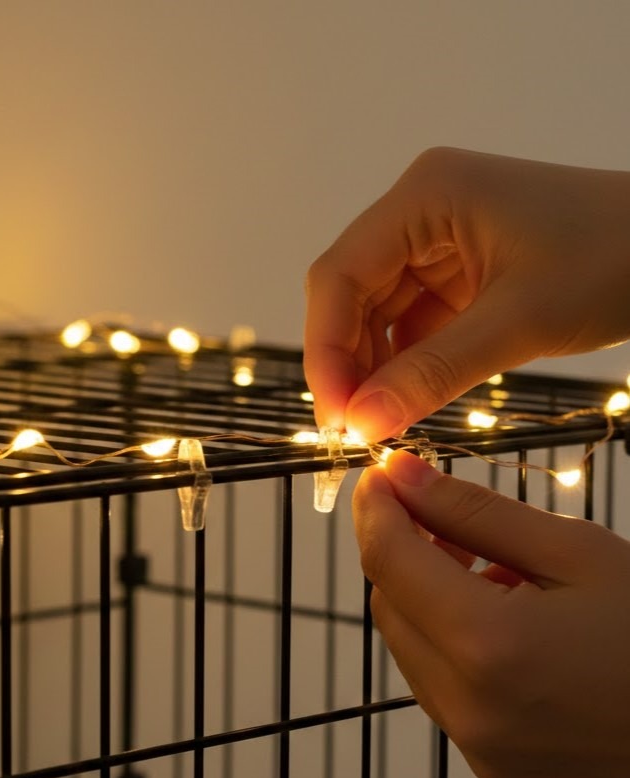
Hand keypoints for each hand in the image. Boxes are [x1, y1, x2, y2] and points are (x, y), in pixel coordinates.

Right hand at [305, 147, 629, 440]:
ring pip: (376, 315)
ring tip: (379, 421)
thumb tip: (361, 423)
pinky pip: (411, 325)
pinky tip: (406, 400)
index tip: (337, 414)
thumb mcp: (518, 322)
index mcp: (424, 197)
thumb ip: (430, 374)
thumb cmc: (616, 259)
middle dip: (348, 363)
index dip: (326, 348)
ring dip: (373, 369)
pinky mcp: (458, 275)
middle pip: (351, 295)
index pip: (340, 275)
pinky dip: (405, 366)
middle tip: (355, 428)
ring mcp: (438, 243)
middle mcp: (420, 213)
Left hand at [354, 449, 629, 777]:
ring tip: (494, 570)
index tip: (381, 474)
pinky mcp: (493, 767)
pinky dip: (451, 645)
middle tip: (445, 516)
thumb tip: (401, 476)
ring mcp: (478, 747)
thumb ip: (475, 513)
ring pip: (409, 647)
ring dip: (427, 598)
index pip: (388, 560)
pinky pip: (440, 688)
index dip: (376, 508)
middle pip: (389, 605)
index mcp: (488, 646)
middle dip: (402, 552)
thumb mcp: (577, 552)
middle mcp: (467, 707)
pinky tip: (506, 623)